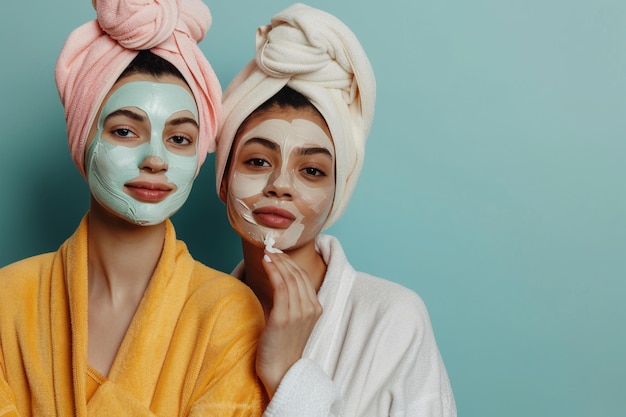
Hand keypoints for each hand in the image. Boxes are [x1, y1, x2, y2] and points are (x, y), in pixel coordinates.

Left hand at [256, 251, 322, 398]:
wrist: (281, 373)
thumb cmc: (283, 347)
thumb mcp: (294, 322)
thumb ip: (293, 303)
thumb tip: (281, 282)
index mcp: (316, 308)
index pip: (304, 278)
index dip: (291, 263)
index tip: (278, 253)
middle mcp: (311, 308)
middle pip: (297, 275)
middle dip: (283, 258)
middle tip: (270, 248)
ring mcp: (298, 313)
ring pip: (289, 278)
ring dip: (276, 261)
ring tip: (266, 252)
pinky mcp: (283, 317)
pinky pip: (280, 286)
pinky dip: (273, 270)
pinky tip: (265, 262)